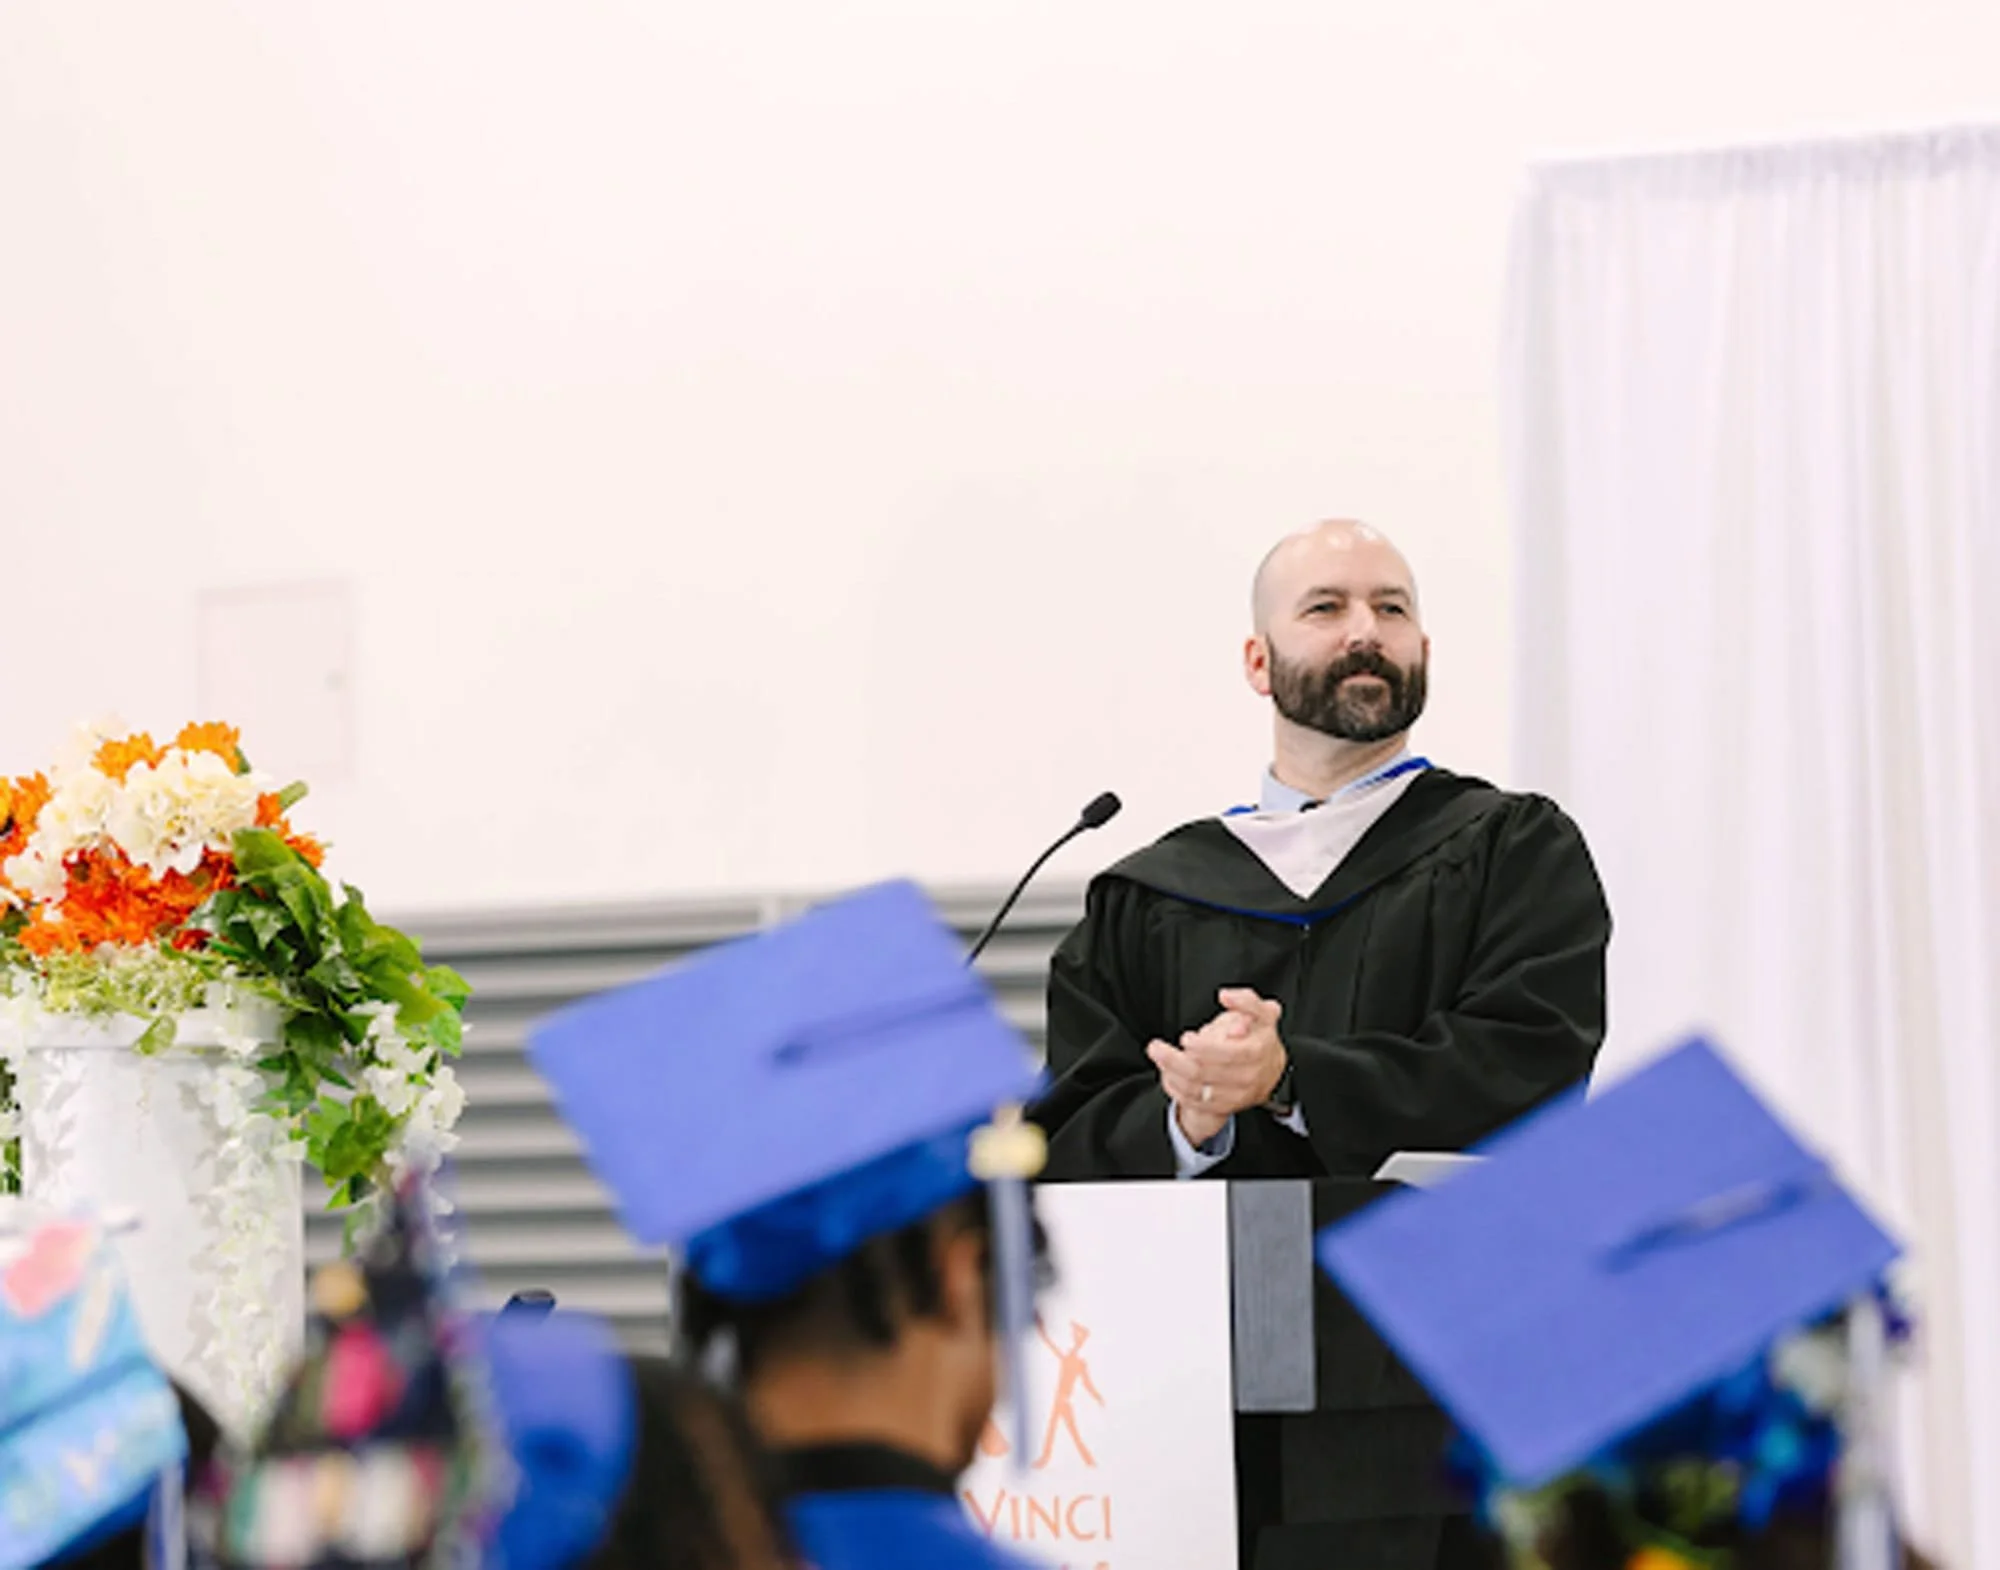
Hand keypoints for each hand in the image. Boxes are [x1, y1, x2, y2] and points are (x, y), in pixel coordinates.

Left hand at [1145, 988, 1287, 1143]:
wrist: (1270, 1071)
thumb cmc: (1259, 1036)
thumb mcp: (1261, 1013)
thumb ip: (1246, 1001)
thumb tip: (1227, 996)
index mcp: (1257, 1051)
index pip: (1229, 1053)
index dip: (1204, 1048)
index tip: (1186, 1038)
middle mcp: (1248, 1077)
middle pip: (1204, 1073)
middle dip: (1175, 1060)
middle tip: (1156, 1047)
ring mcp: (1236, 1095)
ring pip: (1196, 1089)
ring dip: (1171, 1073)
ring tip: (1157, 1056)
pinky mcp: (1223, 1107)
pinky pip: (1194, 1102)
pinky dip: (1176, 1088)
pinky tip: (1167, 1073)